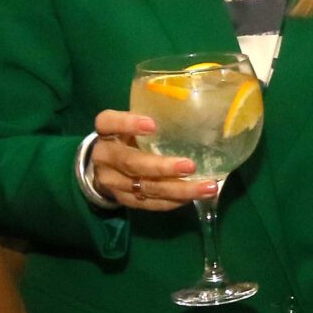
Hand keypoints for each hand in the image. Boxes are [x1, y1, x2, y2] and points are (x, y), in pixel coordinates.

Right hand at [85, 109, 217, 211]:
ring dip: (178, 190)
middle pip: (131, 163)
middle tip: (190, 166)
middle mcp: (105, 157)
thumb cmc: (128, 136)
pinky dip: (174, 201)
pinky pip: (150, 204)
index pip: (108, 123)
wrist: (104, 167)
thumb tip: (197, 109)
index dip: (128, 124)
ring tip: (207, 187)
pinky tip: (195, 196)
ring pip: (145, 188)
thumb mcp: (133, 123)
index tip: (152, 125)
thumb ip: (154, 116)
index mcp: (106, 131)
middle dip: (162, 167)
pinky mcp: (124, 200)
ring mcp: (112, 182)